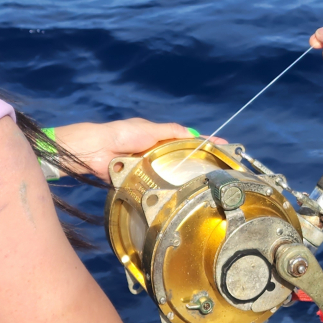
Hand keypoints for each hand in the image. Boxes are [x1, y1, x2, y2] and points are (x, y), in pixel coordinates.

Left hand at [51, 118, 208, 180]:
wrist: (97, 150)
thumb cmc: (122, 134)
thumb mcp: (150, 129)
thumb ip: (172, 131)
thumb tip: (194, 134)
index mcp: (159, 136)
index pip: (187, 139)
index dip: (205, 144)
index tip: (225, 148)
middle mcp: (155, 152)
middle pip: (180, 158)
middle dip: (197, 163)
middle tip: (218, 171)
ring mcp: (148, 167)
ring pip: (170, 173)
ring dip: (182, 177)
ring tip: (203, 184)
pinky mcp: (139, 181)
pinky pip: (156, 184)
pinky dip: (165, 187)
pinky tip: (178, 192)